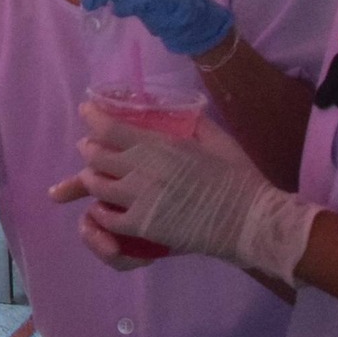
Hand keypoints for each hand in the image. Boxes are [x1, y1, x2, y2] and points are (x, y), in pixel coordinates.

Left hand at [61, 103, 322, 281]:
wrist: (251, 219)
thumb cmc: (238, 177)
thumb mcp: (215, 138)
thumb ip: (192, 122)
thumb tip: (180, 110)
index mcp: (158, 144)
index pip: (110, 127)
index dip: (92, 117)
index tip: (86, 111)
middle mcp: (142, 167)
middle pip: (96, 155)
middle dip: (89, 149)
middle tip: (89, 147)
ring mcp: (140, 197)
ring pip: (96, 185)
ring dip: (91, 178)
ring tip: (93, 176)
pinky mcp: (143, 226)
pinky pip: (109, 218)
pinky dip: (101, 213)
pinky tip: (102, 210)